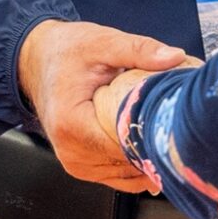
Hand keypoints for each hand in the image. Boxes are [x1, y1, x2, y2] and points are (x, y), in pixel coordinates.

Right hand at [17, 21, 189, 192]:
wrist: (40, 61)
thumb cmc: (67, 52)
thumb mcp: (103, 42)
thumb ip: (139, 50)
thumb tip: (174, 57)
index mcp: (71, 123)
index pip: (123, 145)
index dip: (154, 135)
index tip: (176, 121)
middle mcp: (70, 150)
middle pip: (128, 163)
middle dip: (155, 145)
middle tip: (177, 123)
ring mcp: (76, 163)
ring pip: (127, 175)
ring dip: (148, 155)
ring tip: (163, 128)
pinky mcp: (84, 167)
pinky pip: (119, 176)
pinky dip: (137, 162)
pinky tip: (149, 141)